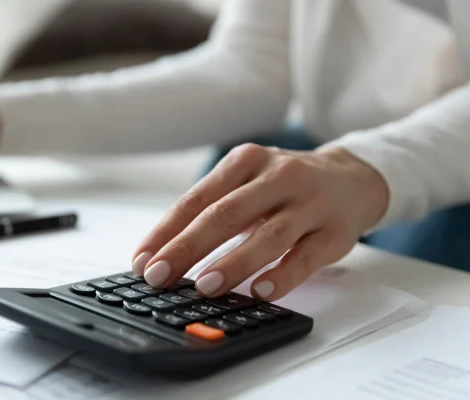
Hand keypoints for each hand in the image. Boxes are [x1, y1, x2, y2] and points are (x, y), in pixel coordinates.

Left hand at [131, 144, 388, 300]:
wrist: (354, 177)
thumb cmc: (284, 186)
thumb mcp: (247, 183)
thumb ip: (211, 211)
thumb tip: (163, 253)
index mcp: (245, 161)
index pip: (196, 199)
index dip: (165, 232)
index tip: (142, 261)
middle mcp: (277, 176)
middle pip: (225, 214)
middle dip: (187, 247)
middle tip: (159, 276)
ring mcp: (309, 203)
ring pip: (267, 235)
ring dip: (233, 263)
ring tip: (205, 287)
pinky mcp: (335, 232)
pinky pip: (306, 257)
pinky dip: (282, 276)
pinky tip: (261, 291)